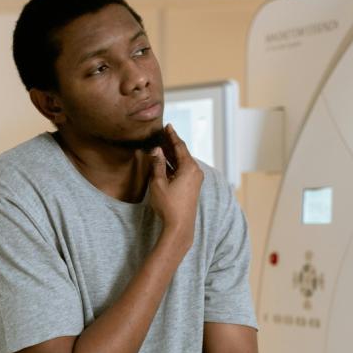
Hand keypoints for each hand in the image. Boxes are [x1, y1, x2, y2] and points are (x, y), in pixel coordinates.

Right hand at [148, 124, 202, 250]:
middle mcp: (195, 172)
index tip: (168, 126)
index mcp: (189, 168)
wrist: (179, 226)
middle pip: (182, 153)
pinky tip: (166, 163)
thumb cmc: (169, 205)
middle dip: (172, 144)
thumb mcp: (159, 183)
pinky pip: (183, 171)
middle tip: (163, 134)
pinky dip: (174, 165)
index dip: (172, 136)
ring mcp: (195, 180)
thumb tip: (156, 151)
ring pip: (182, 162)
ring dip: (172, 155)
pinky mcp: (192, 187)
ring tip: (162, 145)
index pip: (180, 146)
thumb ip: (158, 164)